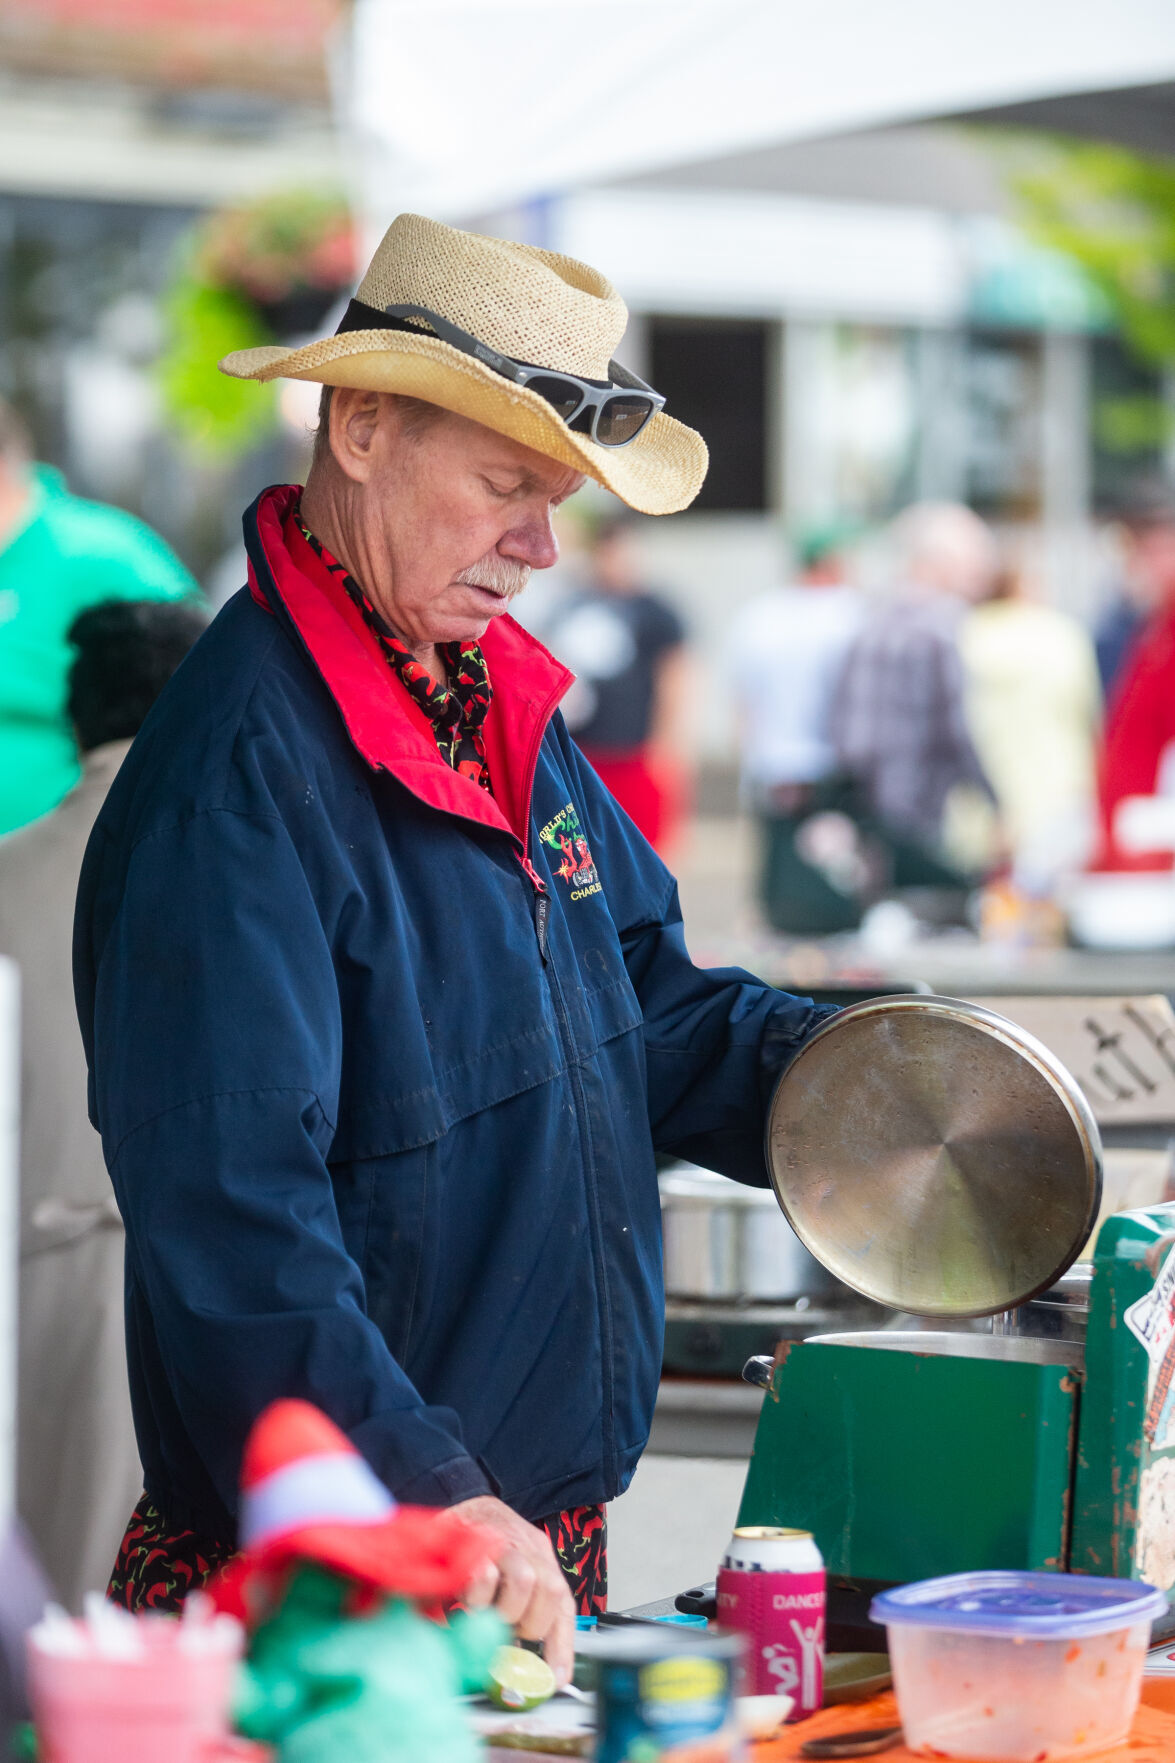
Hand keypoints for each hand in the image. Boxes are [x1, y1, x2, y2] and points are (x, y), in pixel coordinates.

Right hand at [451, 1494, 575, 1686]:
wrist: (458, 1503)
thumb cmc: (481, 1549)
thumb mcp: (507, 1579)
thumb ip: (517, 1613)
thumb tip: (517, 1661)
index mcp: (541, 1559)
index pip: (563, 1603)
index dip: (563, 1644)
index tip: (558, 1678)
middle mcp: (529, 1547)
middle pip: (549, 1591)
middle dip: (527, 1624)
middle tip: (505, 1628)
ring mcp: (505, 1539)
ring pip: (524, 1581)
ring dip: (502, 1608)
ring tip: (481, 1609)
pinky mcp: (476, 1537)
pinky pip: (485, 1571)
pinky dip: (478, 1589)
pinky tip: (465, 1591)